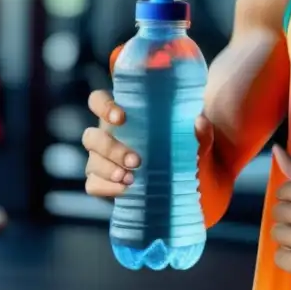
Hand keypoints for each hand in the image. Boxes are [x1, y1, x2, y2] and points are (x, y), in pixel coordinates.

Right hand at [82, 89, 214, 197]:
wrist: (185, 176)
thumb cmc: (181, 144)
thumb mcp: (194, 136)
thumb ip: (199, 130)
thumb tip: (199, 122)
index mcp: (121, 113)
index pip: (97, 100)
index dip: (103, 106)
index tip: (121, 117)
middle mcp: (106, 134)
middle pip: (91, 136)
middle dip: (111, 148)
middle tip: (137, 160)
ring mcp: (101, 159)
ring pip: (91, 161)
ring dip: (108, 169)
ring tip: (131, 177)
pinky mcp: (102, 182)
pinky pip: (93, 184)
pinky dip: (107, 187)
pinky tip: (126, 189)